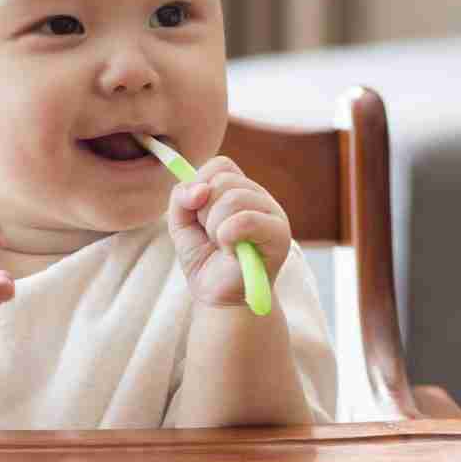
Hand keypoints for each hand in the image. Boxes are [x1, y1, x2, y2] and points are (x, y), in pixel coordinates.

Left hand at [164, 155, 288, 309]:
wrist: (218, 297)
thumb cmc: (204, 260)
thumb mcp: (181, 224)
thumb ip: (181, 197)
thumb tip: (199, 189)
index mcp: (241, 190)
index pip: (220, 165)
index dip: (200, 184)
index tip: (196, 212)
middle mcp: (260, 197)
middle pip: (223, 180)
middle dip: (204, 212)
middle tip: (212, 236)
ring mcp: (273, 214)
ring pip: (233, 198)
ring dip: (215, 227)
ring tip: (222, 245)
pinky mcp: (279, 235)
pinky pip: (245, 220)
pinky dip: (227, 236)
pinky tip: (231, 251)